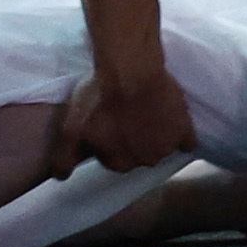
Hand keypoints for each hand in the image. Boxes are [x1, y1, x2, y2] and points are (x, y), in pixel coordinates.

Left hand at [56, 52, 193, 174]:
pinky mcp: (184, 128)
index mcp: (119, 163)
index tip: (105, 123)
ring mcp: (167, 146)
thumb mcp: (70, 127)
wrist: (130, 67)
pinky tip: (171, 122)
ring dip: (154, 136)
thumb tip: (60, 179)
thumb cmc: (98, 96)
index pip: (113, 158)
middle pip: (138, 154)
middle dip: (131, 139)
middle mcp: (145, 161)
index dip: (109, 141)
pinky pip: (186, 140)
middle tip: (124, 115)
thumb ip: (63, 158)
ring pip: (160, 148)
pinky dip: (180, 134)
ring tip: (144, 112)